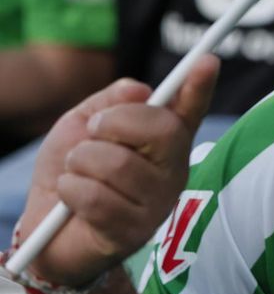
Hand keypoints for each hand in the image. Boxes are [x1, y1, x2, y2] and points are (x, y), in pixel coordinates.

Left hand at [17, 56, 218, 286]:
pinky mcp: (134, 232)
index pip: (188, 110)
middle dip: (115, 123)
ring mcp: (157, 204)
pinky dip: (71, 191)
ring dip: (81, 163)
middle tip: (94, 133)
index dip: (199, 86)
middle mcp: (172, 171)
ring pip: (118, 164)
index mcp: (163, 142)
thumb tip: (140, 89)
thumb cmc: (71, 174)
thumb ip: (109, 103)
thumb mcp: (80, 126)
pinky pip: (96, 197)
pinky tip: (72, 203)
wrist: (46, 232)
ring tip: (76, 174)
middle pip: (162, 130)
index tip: (207, 60)